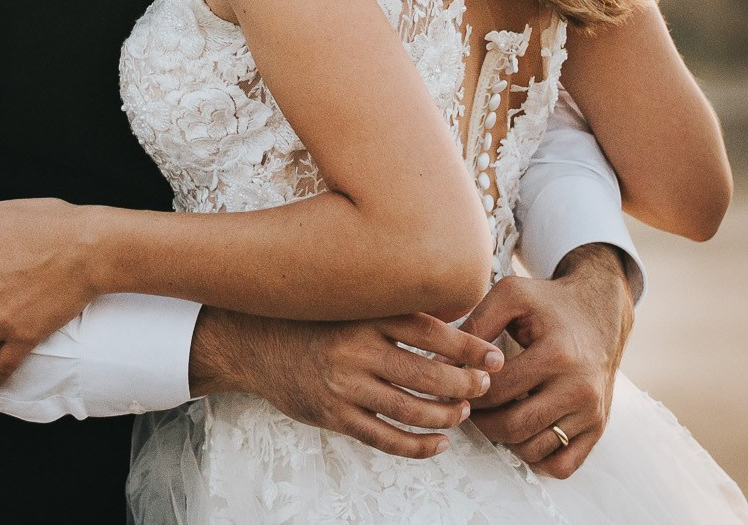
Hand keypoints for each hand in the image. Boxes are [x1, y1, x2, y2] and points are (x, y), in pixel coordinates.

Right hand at [192, 308, 504, 459]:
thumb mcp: (349, 302)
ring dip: (446, 416)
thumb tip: (453, 322)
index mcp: (366, 316)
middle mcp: (357, 350)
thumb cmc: (312, 319)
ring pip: (411, 410)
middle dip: (465, 384)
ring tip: (464, 412)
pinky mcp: (334, 416)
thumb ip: (391, 311)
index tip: (493, 356)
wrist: (253, 342)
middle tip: (484, 386)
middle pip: (428, 375)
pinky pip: (385, 438)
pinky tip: (439, 444)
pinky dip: (418, 446)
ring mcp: (345, 386)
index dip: (468, 346)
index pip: (431, 332)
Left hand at [463, 243, 632, 478]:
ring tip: (492, 415)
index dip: (468, 391)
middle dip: (481, 422)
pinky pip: (561, 465)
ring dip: (504, 440)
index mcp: (557, 355)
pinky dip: (536, 458)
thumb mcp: (512, 296)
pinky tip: (522, 433)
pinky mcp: (597, 428)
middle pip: (513, 427)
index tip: (455, 386)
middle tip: (467, 407)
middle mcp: (579, 389)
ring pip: (534, 450)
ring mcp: (591, 413)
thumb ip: (475, 324)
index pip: (498, 391)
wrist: (600, 311)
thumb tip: (440, 361)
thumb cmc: (551, 303)